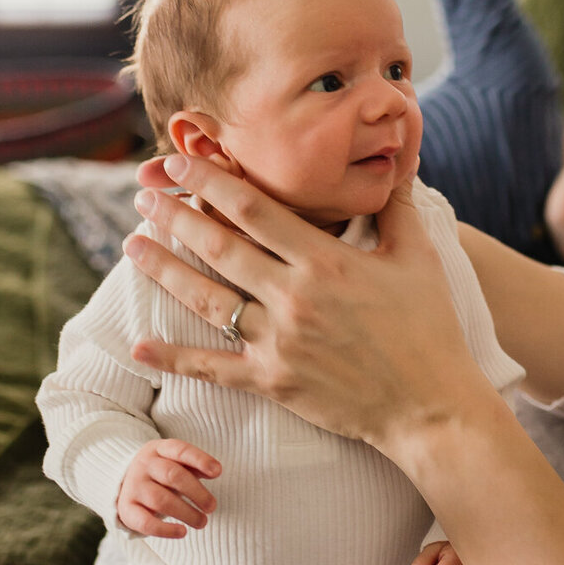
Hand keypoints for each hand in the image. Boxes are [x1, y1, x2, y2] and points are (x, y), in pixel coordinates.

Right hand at [115, 437, 220, 537]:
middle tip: (212, 507)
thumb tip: (215, 471)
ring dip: (186, 513)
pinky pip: (145, 522)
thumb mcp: (176, 462)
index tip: (217, 472)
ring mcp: (133, 486)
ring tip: (202, 522)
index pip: (180, 450)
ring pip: (161, 500)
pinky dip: (165, 530)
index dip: (200, 460)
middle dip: (197, 493)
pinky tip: (182, 531)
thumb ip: (195, 465)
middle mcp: (144, 465)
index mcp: (158, 449)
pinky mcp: (126, 509)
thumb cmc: (161, 473)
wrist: (126, 482)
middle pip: (173, 476)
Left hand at [122, 158, 492, 455]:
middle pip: (219, 246)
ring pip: (207, 299)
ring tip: (133, 246)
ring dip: (165, 270)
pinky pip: (213, 367)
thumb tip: (396, 159)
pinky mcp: (273, 381)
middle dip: (176, 216)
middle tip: (143, 195)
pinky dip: (174, 358)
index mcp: (325, 260)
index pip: (254, 208)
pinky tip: (140, 346)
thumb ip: (396, 206)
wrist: (430, 406)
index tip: (180, 162)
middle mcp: (295, 296)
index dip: (211, 181)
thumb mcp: (418, 258)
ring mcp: (280, 341)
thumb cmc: (429, 328)